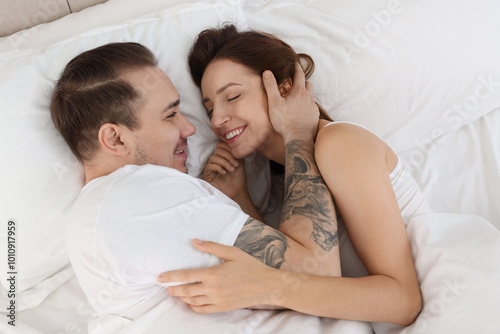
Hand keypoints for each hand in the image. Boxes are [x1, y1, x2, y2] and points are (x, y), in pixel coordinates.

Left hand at [157, 239, 275, 313]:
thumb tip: (194, 241)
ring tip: (176, 293)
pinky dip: (193, 307)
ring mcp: (218, 300)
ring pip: (193, 301)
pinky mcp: (222, 307)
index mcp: (214, 273)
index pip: (186, 275)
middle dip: (173, 289)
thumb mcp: (232, 252)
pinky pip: (203, 310)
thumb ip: (212, 247)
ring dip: (182, 298)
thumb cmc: (250, 266)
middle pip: (186, 291)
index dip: (171, 277)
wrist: (267, 285)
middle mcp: (213, 289)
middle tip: (165, 287)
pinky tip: (190, 303)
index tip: (160, 278)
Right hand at [203, 142, 245, 199]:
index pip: (221, 145)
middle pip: (218, 150)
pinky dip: (218, 168)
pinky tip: (225, 173)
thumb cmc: (238, 178)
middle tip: (236, 164)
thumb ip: (235, 153)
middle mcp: (216, 160)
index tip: (238, 156)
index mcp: (223, 156)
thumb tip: (232, 144)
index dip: (229, 148)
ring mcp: (211, 167)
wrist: (237, 192)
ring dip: (225, 162)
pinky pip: (209, 166)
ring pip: (214, 157)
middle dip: (228, 156)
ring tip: (232, 169)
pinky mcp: (207, 175)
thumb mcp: (239, 162)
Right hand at [262, 62, 319, 141]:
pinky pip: (312, 107)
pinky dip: (307, 105)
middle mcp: (308, 98)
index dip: (297, 68)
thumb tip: (267, 72)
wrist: (298, 139)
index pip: (299, 75)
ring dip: (305, 94)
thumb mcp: (274, 103)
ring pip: (310, 96)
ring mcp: (313, 108)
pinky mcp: (315, 117)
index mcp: (299, 92)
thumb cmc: (285, 121)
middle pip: (307, 84)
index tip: (295, 63)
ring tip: (297, 96)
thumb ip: (270, 86)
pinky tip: (301, 111)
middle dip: (302, 81)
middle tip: (296, 80)